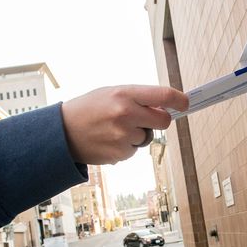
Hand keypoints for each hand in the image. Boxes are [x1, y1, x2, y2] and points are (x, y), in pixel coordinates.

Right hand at [61, 85, 188, 163]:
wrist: (61, 132)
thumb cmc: (88, 109)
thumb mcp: (110, 93)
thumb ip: (137, 97)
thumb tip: (163, 106)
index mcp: (124, 94)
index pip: (162, 95)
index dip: (179, 99)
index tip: (185, 103)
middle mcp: (126, 113)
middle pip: (163, 120)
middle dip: (160, 120)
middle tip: (145, 119)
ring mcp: (124, 135)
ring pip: (147, 137)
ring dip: (136, 135)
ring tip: (113, 129)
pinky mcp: (121, 153)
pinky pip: (134, 150)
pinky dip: (125, 147)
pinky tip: (108, 140)